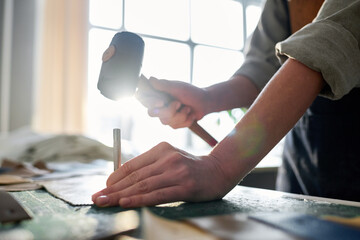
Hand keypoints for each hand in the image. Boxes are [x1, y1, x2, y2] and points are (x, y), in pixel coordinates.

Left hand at [91, 142, 231, 207]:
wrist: (220, 170)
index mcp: (161, 149)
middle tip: (96, 199)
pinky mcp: (185, 186)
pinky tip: (126, 202)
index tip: (102, 188)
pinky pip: (158, 194)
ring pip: (143, 185)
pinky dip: (140, 199)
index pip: (132, 165)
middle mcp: (167, 158)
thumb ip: (151, 165)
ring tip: (105, 203)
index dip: (114, 178)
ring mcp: (177, 171)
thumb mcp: (171, 159)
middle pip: (135, 176)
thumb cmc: (191, 167)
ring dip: (121, 195)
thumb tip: (124, 179)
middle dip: (112, 189)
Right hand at [136, 77, 207, 128]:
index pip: (143, 99)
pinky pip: (175, 125)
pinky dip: (186, 119)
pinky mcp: (173, 124)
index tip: (161, 101)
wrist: (205, 103)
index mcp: (157, 95)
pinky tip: (190, 114)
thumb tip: (151, 79)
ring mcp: (165, 116)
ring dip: (180, 114)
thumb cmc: (191, 92)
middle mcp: (158, 106)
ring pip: (166, 121)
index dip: (149, 102)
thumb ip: (164, 85)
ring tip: (187, 108)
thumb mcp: (178, 87)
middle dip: (168, 110)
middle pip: (152, 113)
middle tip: (179, 103)